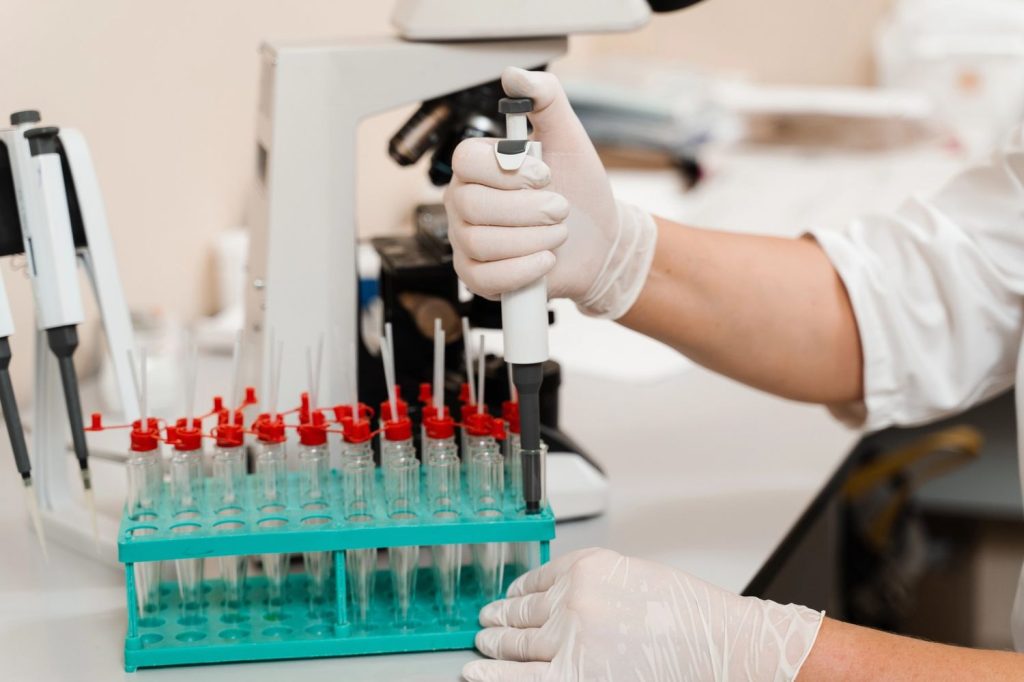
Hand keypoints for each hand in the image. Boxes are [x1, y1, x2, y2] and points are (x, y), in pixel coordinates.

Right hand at [444, 68, 656, 318]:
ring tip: (556, 235)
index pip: (465, 161)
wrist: (600, 243)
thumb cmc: (579, 192)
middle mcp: (464, 204)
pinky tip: (545, 260)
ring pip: (483, 242)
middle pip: (473, 205)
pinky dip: (523, 269)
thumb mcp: (569, 139)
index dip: (508, 171)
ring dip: (533, 239)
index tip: (544, 176)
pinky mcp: (477, 277)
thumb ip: (545, 101)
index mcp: (478, 168)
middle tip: (559, 210)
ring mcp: (467, 242)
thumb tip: (514, 76)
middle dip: (529, 210)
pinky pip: (486, 277)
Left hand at [462, 548, 823, 681]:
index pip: (538, 577)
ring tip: (483, 643)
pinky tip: (476, 672)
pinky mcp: (573, 676)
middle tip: (487, 619)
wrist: (718, 645)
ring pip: (517, 641)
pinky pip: (521, 677)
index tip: (510, 594)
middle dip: (501, 616)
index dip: (518, 589)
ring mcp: (570, 638)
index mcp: (587, 566)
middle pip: (523, 610)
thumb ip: (593, 584)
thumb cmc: (689, 615)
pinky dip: (493, 676)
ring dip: (495, 643)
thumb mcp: (633, 576)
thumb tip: (559, 600)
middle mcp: (572, 598)